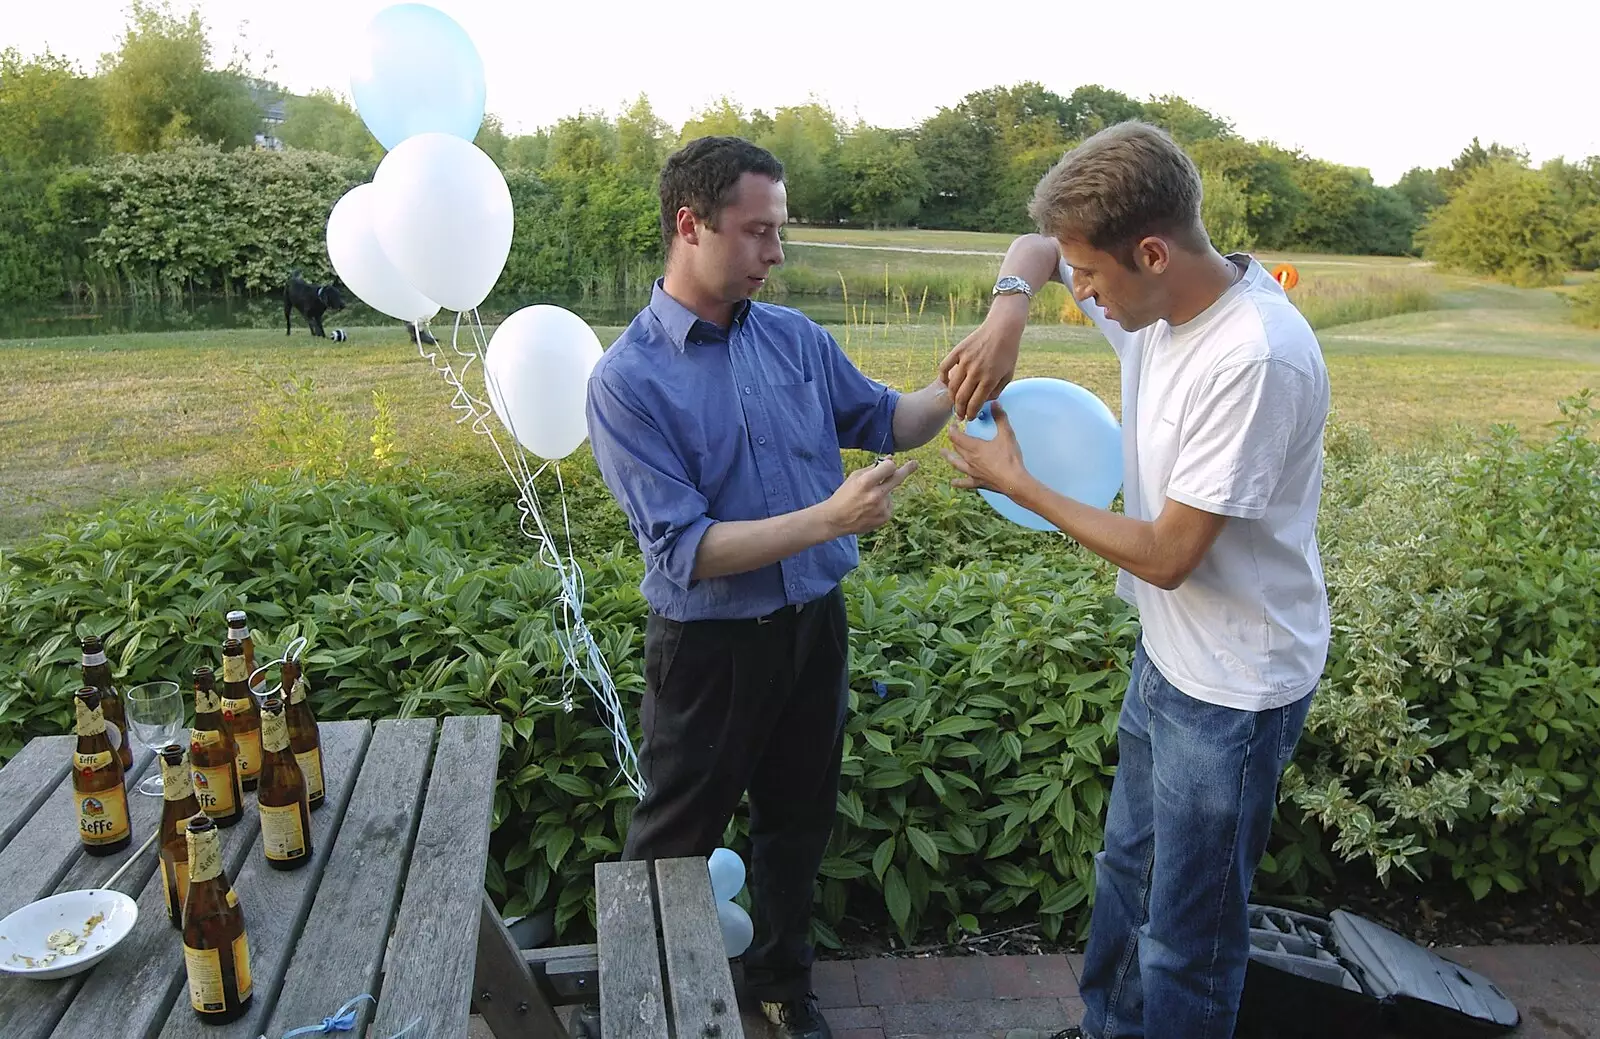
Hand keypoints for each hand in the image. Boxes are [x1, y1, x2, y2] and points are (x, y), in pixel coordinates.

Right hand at [823, 456, 918, 535]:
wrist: (835, 520)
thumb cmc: (843, 495)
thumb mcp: (854, 477)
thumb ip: (873, 468)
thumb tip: (891, 459)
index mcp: (865, 482)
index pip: (888, 467)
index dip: (889, 464)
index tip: (891, 463)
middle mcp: (875, 495)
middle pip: (898, 478)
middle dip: (908, 469)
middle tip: (915, 463)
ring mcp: (881, 508)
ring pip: (890, 493)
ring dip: (883, 493)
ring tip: (867, 500)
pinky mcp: (884, 518)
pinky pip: (889, 505)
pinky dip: (883, 504)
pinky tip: (870, 508)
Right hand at [938, 297, 1025, 420]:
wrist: (1003, 329)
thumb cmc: (1007, 353)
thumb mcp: (1008, 375)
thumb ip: (996, 391)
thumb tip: (983, 402)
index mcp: (989, 379)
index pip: (975, 404)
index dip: (970, 414)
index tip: (969, 418)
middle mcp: (976, 372)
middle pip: (961, 398)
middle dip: (959, 411)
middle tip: (959, 415)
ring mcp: (965, 361)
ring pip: (952, 386)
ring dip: (952, 398)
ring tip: (955, 402)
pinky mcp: (958, 351)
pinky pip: (944, 368)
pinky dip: (943, 377)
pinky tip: (947, 383)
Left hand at [943, 402, 1028, 497]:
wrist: (1013, 481)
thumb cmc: (1009, 458)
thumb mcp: (1007, 435)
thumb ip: (1000, 418)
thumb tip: (995, 403)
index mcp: (974, 447)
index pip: (956, 436)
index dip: (952, 429)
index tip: (953, 424)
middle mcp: (969, 459)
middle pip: (956, 448)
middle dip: (953, 439)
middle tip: (952, 434)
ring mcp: (972, 472)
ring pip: (956, 463)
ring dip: (949, 457)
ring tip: (943, 453)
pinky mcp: (977, 482)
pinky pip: (965, 482)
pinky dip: (958, 482)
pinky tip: (953, 482)